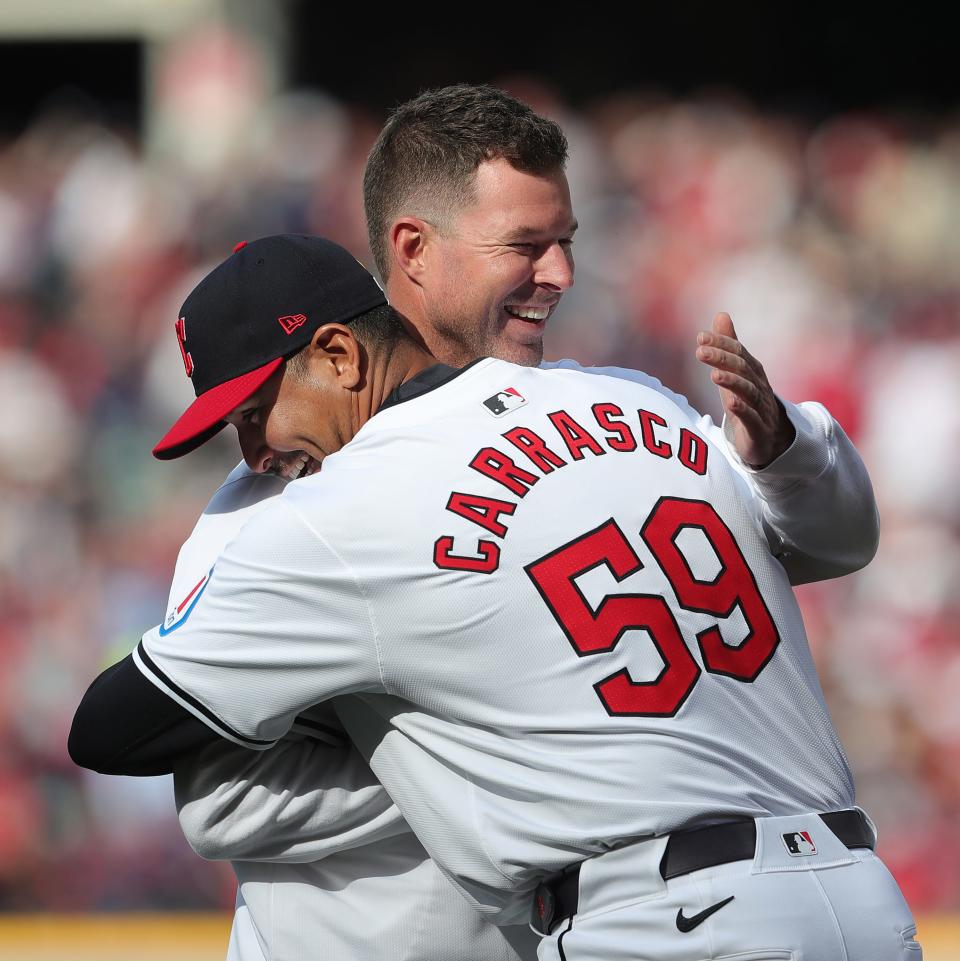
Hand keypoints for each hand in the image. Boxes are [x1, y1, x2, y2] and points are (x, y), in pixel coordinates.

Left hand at [695, 312, 793, 468]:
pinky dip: (742, 410)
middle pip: (743, 369)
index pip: (739, 353)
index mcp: (753, 372)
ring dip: (731, 382)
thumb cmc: (747, 403)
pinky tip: (730, 403)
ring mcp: (761, 409)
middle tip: (700, 351)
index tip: (700, 337)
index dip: (721, 344)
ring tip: (714, 375)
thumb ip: (729, 346)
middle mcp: (759, 387)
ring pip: (748, 392)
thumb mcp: (736, 373)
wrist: (769, 441)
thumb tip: (721, 315)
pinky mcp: (758, 431)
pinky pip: (752, 419)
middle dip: (722, 359)